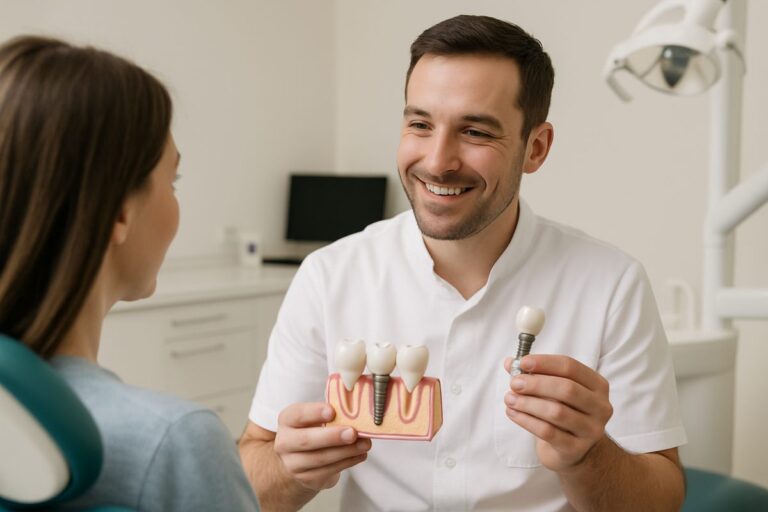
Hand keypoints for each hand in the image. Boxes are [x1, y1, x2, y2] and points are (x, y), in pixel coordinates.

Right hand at [274, 402, 371, 490]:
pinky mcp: (307, 478)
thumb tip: (355, 410)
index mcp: (287, 420)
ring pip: (320, 458)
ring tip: (364, 444)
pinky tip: (360, 454)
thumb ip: (330, 412)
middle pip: (306, 440)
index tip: (332, 411)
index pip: (297, 414)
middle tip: (352, 433)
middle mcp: (285, 442)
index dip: (314, 412)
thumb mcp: (315, 417)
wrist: (299, 459)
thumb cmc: (312, 430)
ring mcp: (293, 463)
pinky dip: (348, 462)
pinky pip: (328, 471)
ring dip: (346, 451)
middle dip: (332, 436)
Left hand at [503, 355, 612, 471]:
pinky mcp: (576, 449)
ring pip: (557, 412)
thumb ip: (533, 374)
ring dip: (528, 403)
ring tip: (509, 399)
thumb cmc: (561, 411)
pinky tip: (512, 413)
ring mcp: (591, 430)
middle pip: (567, 389)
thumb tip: (510, 363)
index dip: (545, 363)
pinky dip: (526, 420)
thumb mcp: (552, 390)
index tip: (522, 362)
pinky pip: (548, 432)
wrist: (572, 450)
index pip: (571, 367)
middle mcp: (600, 407)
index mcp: (597, 385)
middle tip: (514, 383)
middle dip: (536, 384)